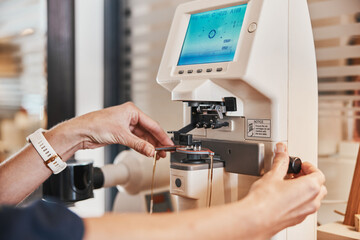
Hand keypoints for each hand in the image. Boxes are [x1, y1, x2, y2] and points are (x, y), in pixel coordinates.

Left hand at [57, 102, 172, 157]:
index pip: (152, 124)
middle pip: (148, 131)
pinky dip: (141, 147)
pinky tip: (147, 152)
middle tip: (164, 152)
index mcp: (132, 111)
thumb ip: (138, 144)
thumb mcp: (121, 135)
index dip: (161, 136)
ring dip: (149, 146)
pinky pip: (136, 141)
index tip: (168, 144)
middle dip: (156, 142)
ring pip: (142, 137)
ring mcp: (125, 125)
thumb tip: (151, 150)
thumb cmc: (95, 125)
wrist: (81, 132)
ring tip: (157, 155)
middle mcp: (130, 117)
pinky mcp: (121, 134)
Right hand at [245, 143, 326, 237]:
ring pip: (313, 198)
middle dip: (308, 177)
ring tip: (287, 183)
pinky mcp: (296, 219)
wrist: (256, 218)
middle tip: (295, 173)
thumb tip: (282, 151)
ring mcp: (305, 213)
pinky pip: (305, 207)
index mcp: (310, 188)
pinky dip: (299, 199)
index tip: (299, 165)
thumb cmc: (265, 200)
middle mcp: (312, 202)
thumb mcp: (273, 174)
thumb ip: (280, 161)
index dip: (308, 166)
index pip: (318, 173)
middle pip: (319, 186)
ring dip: (304, 189)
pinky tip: (283, 195)